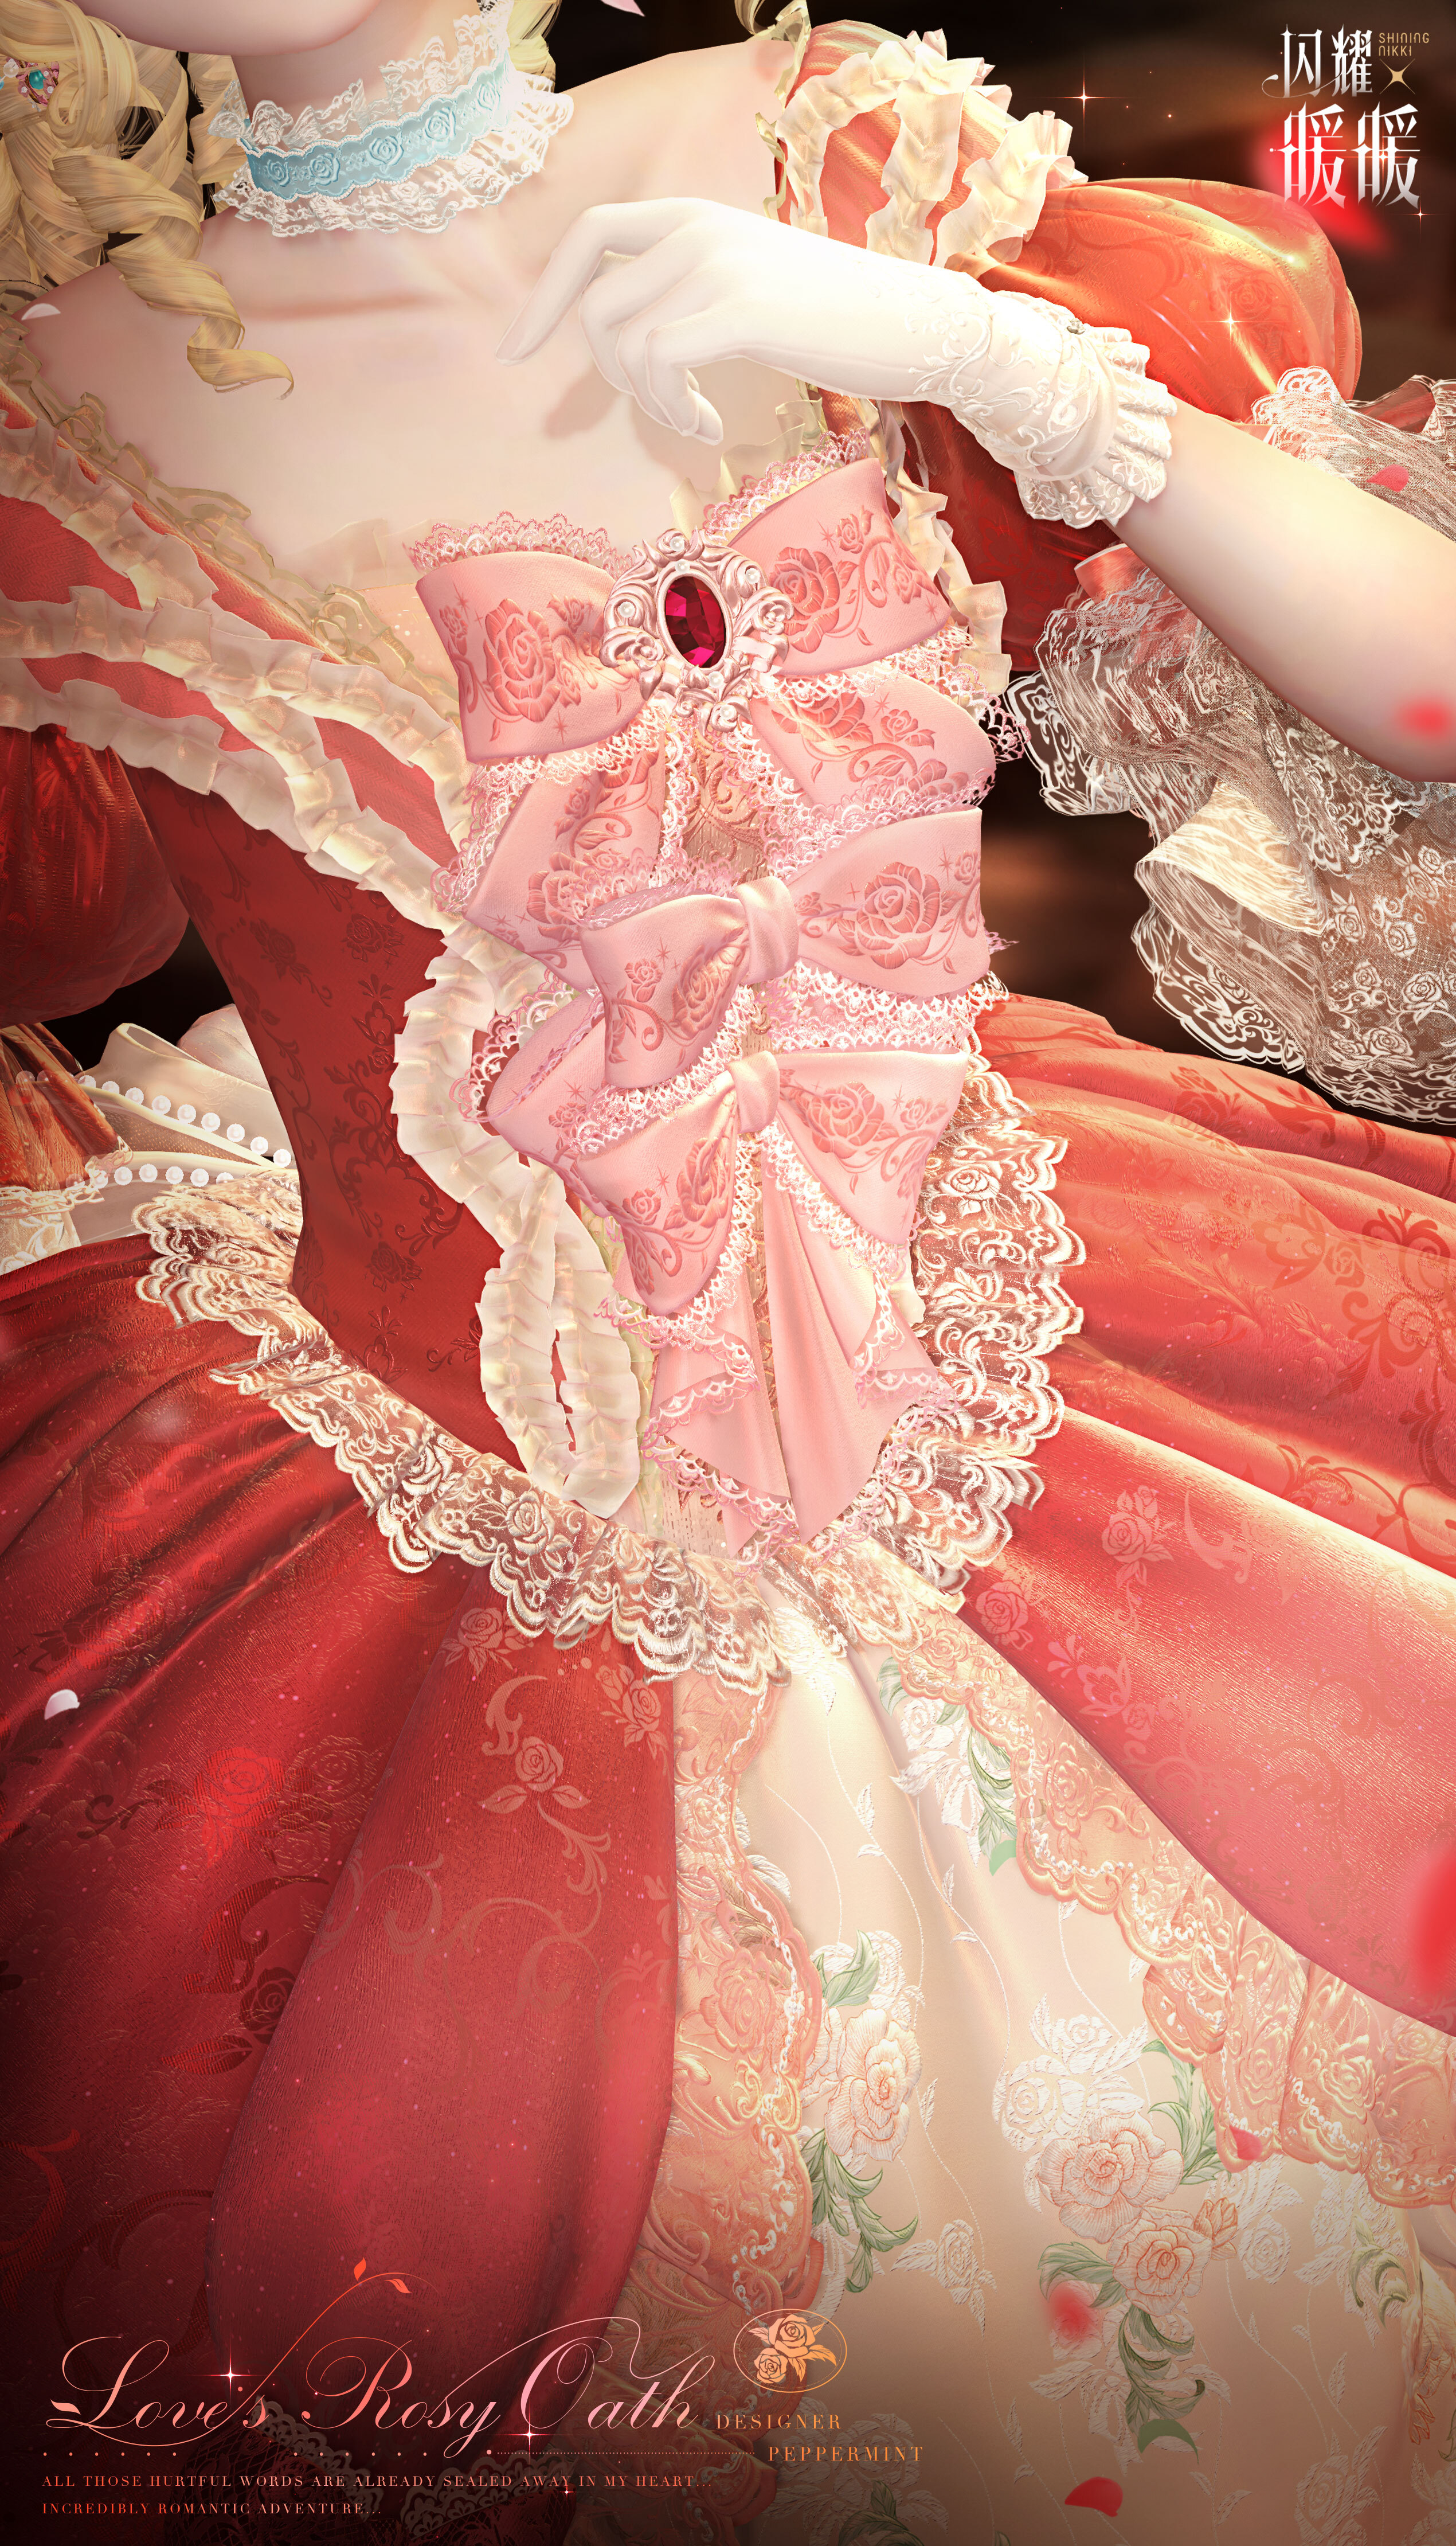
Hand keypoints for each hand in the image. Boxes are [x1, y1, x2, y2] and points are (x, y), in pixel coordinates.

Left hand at [496, 197, 956, 443]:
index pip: (586, 233)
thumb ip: (684, 287)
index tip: (516, 352)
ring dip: (649, 401)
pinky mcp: (740, 309)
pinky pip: (660, 364)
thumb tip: (619, 333)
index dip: (544, 294)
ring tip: (692, 417)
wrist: (913, 322)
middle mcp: (697, 227)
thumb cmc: (832, 320)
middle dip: (607, 374)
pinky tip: (708, 425)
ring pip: (625, 342)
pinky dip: (673, 409)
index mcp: (693, 215)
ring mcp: (717, 264)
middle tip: (659, 406)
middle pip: (595, 304)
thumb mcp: (745, 284)